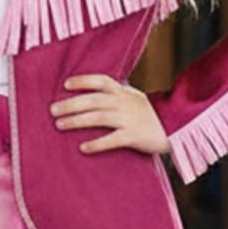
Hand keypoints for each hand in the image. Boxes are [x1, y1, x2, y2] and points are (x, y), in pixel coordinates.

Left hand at [50, 73, 169, 155]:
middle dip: (71, 104)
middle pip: (93, 100)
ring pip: (98, 118)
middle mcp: (124, 103)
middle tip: (52, 110)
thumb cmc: (149, 115)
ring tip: (59, 125)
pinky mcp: (134, 136)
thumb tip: (90, 96)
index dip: (83, 81)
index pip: (101, 81)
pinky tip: (83, 147)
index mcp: (124, 92)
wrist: (175, 129)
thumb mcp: (135, 98)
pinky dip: (96, 144)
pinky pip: (112, 140)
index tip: (65, 85)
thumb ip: (116, 95)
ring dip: (77, 121)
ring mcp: (129, 119)